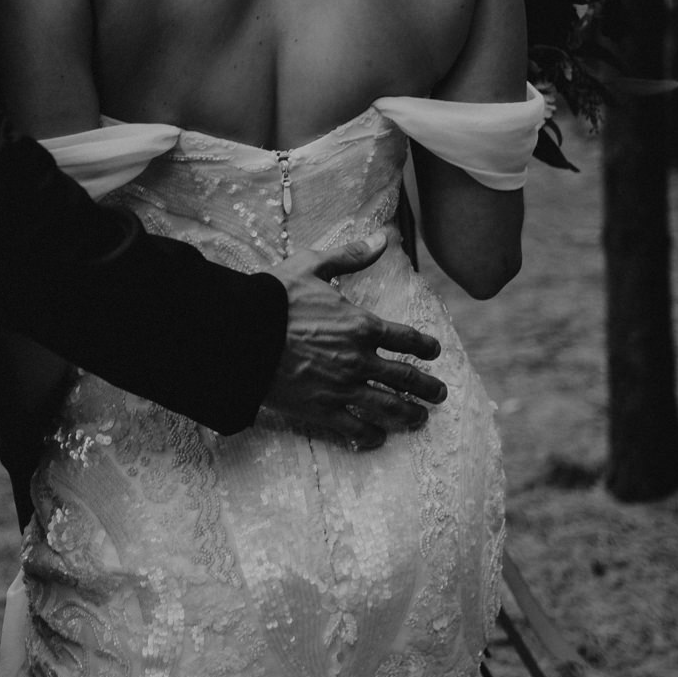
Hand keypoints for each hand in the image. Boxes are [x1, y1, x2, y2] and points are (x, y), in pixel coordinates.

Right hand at [261, 230, 444, 450]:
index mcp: (361, 325)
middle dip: (426, 387)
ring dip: (408, 414)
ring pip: (386, 407)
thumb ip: (350, 256)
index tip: (434, 352)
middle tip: (439, 394)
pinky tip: (377, 438)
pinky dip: (369, 435)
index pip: (406, 338)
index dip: (425, 346)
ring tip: (419, 419)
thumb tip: (382, 238)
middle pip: (404, 377)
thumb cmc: (273, 299)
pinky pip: (354, 428)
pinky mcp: (320, 409)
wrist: (239, 334)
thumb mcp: (312, 267)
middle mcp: (358, 360)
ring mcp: (341, 388)